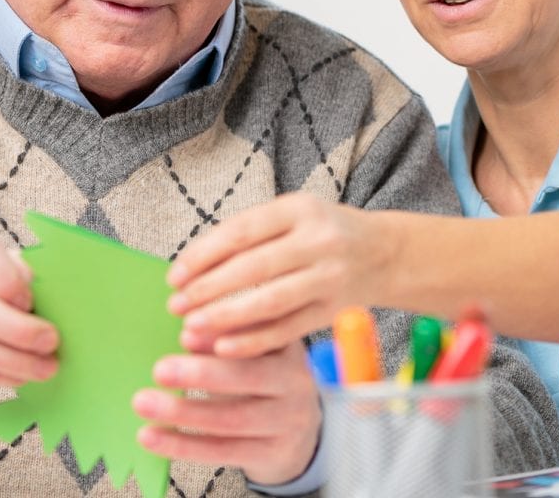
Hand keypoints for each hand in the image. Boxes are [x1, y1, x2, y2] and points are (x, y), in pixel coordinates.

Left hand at [133, 337, 320, 484]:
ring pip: (232, 419)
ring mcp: (287, 421)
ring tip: (143, 402)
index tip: (185, 332)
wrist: (299, 433)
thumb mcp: (252, 354)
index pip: (259, 335)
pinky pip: (222, 450)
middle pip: (249, 376)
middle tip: (160, 370)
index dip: (223, 333)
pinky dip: (182, 444)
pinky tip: (150, 436)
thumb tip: (188, 335)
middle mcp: (295, 381)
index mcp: (287, 346)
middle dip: (201, 373)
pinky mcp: (271, 453)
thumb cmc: (261, 382)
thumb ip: (224, 341)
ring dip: (183, 412)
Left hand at [166, 192, 392, 357]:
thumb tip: (192, 266)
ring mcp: (329, 278)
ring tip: (192, 327)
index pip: (242, 232)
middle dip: (208, 289)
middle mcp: (319, 241)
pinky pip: (287, 329)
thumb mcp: (292, 215)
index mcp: (300, 209)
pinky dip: (253, 341)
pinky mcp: (332, 311)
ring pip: (269, 301)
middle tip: (176, 305)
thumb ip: (249, 233)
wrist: (383, 254)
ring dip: (225, 317)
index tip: (175, 275)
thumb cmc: (323, 233)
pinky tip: (223, 348)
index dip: (203, 255)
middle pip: (253, 267)